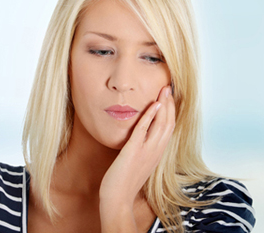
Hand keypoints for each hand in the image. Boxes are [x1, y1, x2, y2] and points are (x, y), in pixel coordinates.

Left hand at [99, 85, 174, 231]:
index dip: (170, 112)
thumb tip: (140, 139)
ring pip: (161, 124)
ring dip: (163, 105)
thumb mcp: (137, 163)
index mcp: (156, 154)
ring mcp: (146, 152)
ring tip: (164, 90)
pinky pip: (144, 130)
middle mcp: (155, 152)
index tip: (168, 98)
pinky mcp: (134, 151)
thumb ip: (141, 150)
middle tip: (168, 88)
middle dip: (170, 104)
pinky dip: (150, 116)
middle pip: (169, 123)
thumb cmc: (124, 182)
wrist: (117, 199)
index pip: (169, 129)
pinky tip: (153, 105)